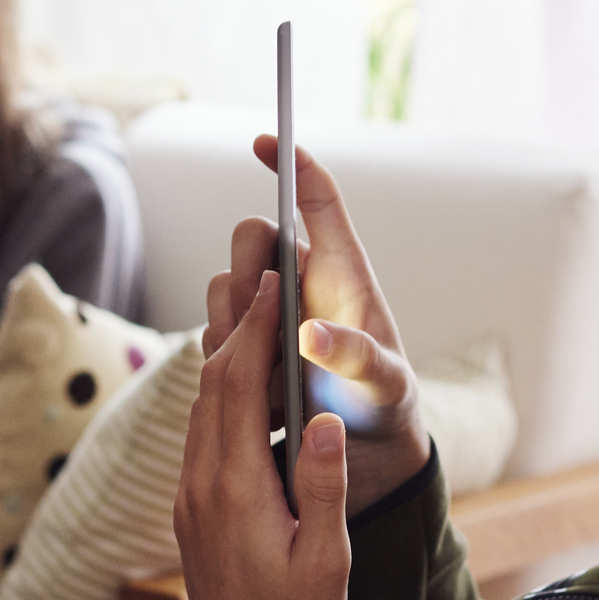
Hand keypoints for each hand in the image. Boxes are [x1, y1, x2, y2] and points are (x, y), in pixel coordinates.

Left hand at [178, 269, 351, 599]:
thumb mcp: (325, 560)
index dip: (256, 328)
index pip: (240, 387)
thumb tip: (323, 421)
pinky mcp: (192, 505)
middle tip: (263, 272)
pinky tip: (244, 377)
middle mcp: (202, 483)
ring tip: (255, 307)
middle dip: (238, 323)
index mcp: (235, 489)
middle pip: (212, 382)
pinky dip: (221, 390)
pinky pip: (201, 429)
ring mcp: (191, 494)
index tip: (275, 280)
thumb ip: (323, 489)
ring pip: (201, 404)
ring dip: (226, 352)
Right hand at [204, 138, 425, 513]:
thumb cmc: (384, 407)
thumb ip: (357, 359)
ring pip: (223, 287)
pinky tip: (258, 397)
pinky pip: (213, 333)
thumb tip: (311, 333)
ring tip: (271, 379)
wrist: (359, 458)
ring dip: (233, 326)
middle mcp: (302, 283)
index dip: (293, 165)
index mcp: (344, 274)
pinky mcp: (246, 345)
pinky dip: (226, 359)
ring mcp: (269, 313)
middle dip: (247, 273)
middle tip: (261, 323)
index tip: (267, 141)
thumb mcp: (385, 388)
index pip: (317, 201)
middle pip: (251, 238)